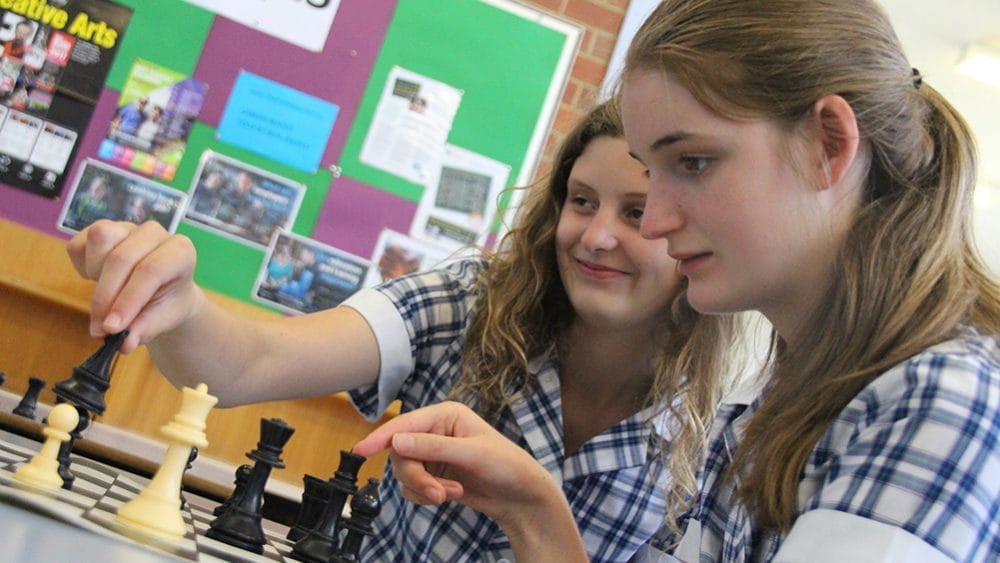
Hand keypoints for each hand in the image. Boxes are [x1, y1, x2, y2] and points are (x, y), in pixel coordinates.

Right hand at [66, 220, 204, 353]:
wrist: (160, 290)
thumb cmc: (165, 302)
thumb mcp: (161, 319)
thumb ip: (144, 329)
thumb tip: (123, 344)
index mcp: (180, 250)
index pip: (150, 271)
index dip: (128, 300)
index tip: (112, 329)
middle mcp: (155, 233)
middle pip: (121, 259)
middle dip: (106, 298)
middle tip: (100, 329)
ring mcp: (127, 227)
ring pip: (99, 240)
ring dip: (95, 277)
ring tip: (107, 298)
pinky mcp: (101, 229)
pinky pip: (78, 246)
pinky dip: (82, 268)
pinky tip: (99, 281)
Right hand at [354, 402, 586, 560]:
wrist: (521, 497)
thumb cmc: (507, 466)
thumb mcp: (472, 454)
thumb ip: (434, 448)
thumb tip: (398, 442)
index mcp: (445, 414)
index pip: (405, 424)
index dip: (382, 437)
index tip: (361, 451)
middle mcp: (435, 431)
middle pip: (400, 453)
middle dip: (416, 477)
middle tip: (437, 493)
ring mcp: (433, 454)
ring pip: (404, 473)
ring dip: (423, 488)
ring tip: (451, 494)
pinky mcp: (433, 475)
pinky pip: (411, 487)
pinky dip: (426, 496)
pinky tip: (451, 495)